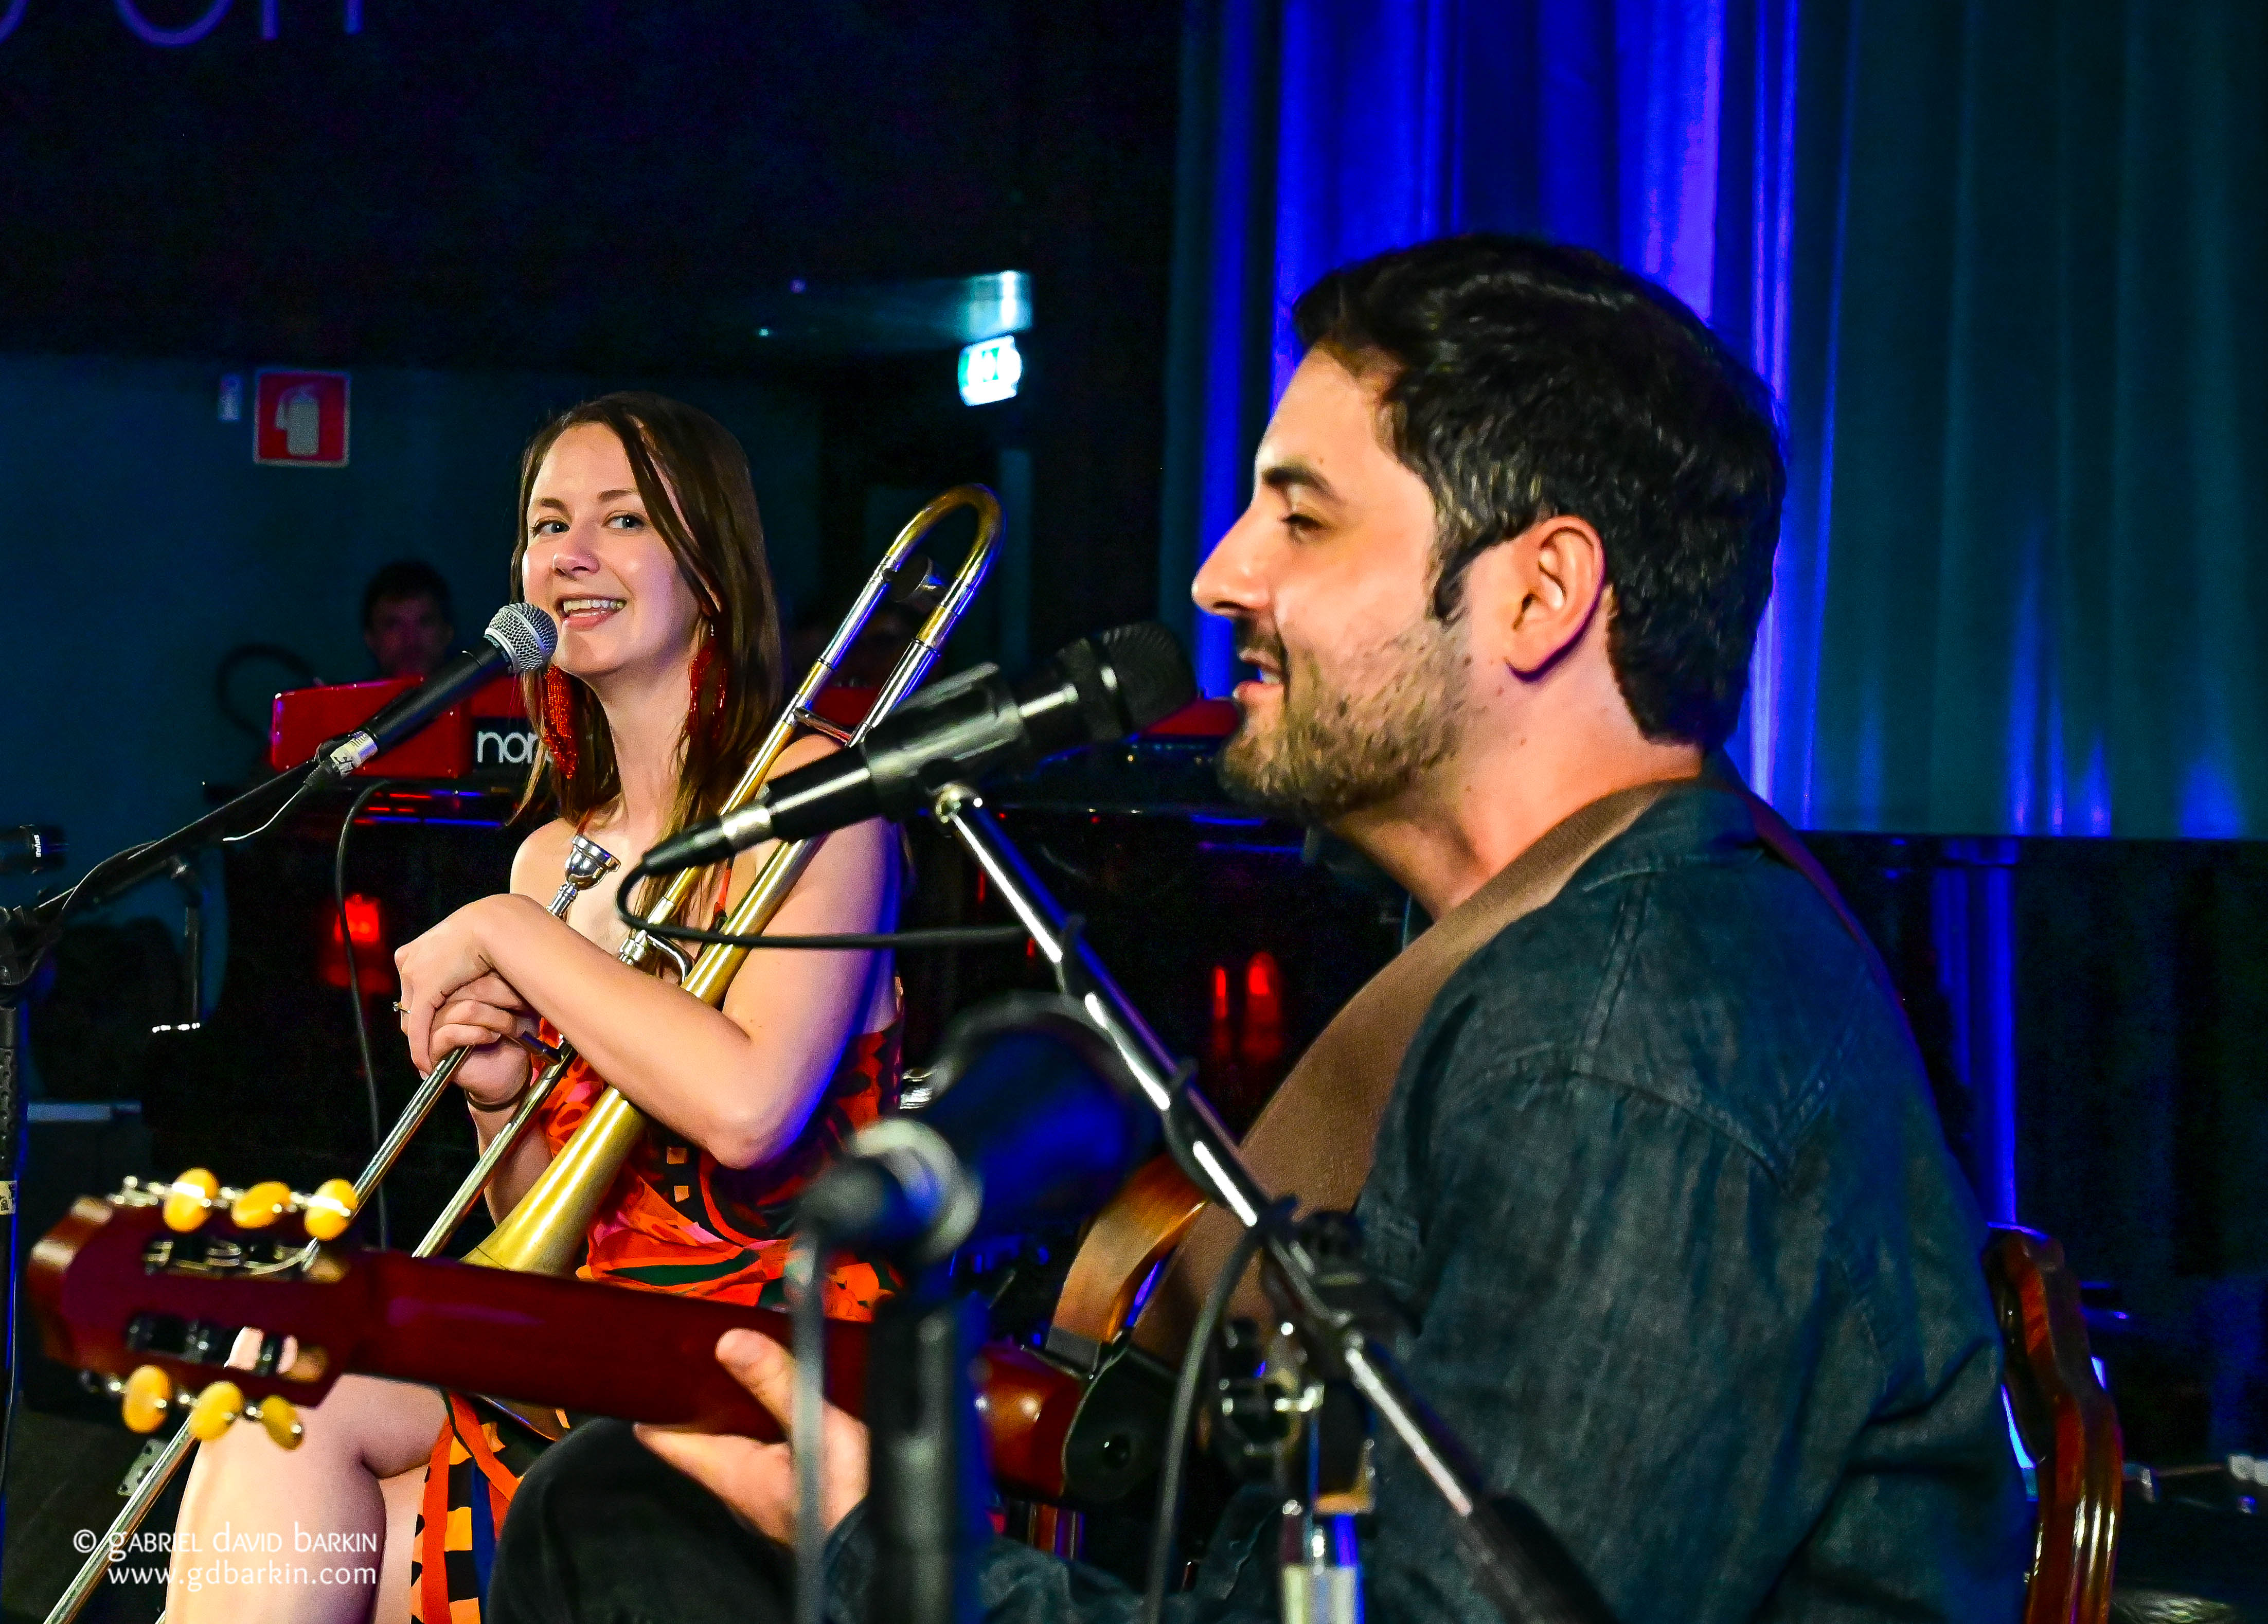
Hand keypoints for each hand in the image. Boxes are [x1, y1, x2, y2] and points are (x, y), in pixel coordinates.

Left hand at [394, 895, 527, 1070]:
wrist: (494, 922)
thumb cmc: (491, 929)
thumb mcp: (467, 947)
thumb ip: (458, 963)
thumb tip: (464, 972)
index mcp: (416, 949)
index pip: (412, 988)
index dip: (424, 1008)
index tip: (435, 1023)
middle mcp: (409, 961)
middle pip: (409, 1004)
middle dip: (420, 1027)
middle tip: (433, 1045)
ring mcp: (414, 975)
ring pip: (411, 1018)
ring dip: (420, 1040)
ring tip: (429, 1059)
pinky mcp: (425, 991)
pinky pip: (418, 1026)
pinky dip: (420, 1047)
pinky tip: (426, 1063)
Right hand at [419, 973, 536, 1102]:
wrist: (508, 1070)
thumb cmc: (512, 1032)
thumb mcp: (515, 1001)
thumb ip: (505, 979)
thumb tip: (511, 959)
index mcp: (456, 984)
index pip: (473, 971)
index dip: (500, 981)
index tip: (523, 988)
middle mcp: (441, 1002)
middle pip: (468, 988)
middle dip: (501, 996)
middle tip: (522, 1006)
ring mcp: (434, 1024)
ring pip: (464, 1010)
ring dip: (495, 1018)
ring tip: (512, 1027)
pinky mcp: (435, 1048)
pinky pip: (452, 1032)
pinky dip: (476, 1034)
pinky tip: (492, 1036)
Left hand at [637, 1329, 867, 1544]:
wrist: (880, 1543)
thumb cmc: (844, 1502)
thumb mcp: (813, 1431)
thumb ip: (776, 1385)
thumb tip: (731, 1342)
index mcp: (732, 1472)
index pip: (669, 1437)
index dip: (656, 1403)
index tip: (655, 1368)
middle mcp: (744, 1483)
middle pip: (708, 1430)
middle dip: (711, 1389)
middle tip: (718, 1341)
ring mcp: (772, 1487)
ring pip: (745, 1434)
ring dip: (749, 1399)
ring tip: (759, 1354)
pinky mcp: (802, 1484)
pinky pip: (778, 1441)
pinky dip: (780, 1414)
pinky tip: (801, 1393)